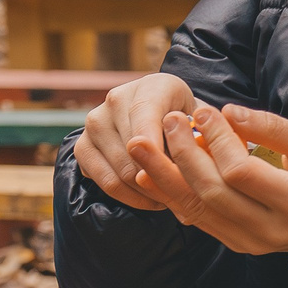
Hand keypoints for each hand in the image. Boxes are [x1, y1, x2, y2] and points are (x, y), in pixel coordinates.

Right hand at [76, 72, 201, 210]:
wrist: (155, 105)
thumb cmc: (184, 114)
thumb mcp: (200, 115)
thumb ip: (205, 130)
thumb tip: (204, 150)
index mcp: (151, 87)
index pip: (146, 117)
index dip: (154, 146)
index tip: (168, 170)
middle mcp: (115, 100)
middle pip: (133, 153)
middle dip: (160, 179)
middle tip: (184, 198)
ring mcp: (94, 123)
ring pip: (119, 172)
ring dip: (147, 193)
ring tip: (171, 200)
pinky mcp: (82, 146)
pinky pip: (103, 182)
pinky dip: (129, 197)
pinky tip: (150, 200)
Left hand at [129, 104, 287, 258]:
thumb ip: (273, 128)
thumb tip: (227, 111)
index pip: (242, 172)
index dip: (217, 139)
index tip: (205, 110)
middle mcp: (270, 229)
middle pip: (212, 192)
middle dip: (183, 154)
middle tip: (167, 120)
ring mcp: (251, 242)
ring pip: (197, 209)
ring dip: (165, 177)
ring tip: (141, 146)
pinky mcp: (238, 244)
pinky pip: (198, 220)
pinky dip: (172, 196)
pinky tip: (150, 175)